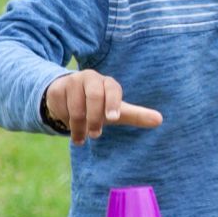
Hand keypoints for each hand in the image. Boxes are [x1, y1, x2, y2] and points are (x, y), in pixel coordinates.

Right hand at [43, 69, 162, 144]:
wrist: (67, 99)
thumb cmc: (98, 106)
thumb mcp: (117, 111)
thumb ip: (136, 115)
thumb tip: (160, 120)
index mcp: (108, 83)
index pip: (113, 88)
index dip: (113, 102)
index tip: (113, 118)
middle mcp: (91, 78)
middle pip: (94, 96)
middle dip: (95, 118)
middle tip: (96, 135)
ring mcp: (73, 82)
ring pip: (77, 107)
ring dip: (79, 126)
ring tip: (81, 138)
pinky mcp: (57, 89)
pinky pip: (62, 109)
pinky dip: (65, 121)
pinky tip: (67, 125)